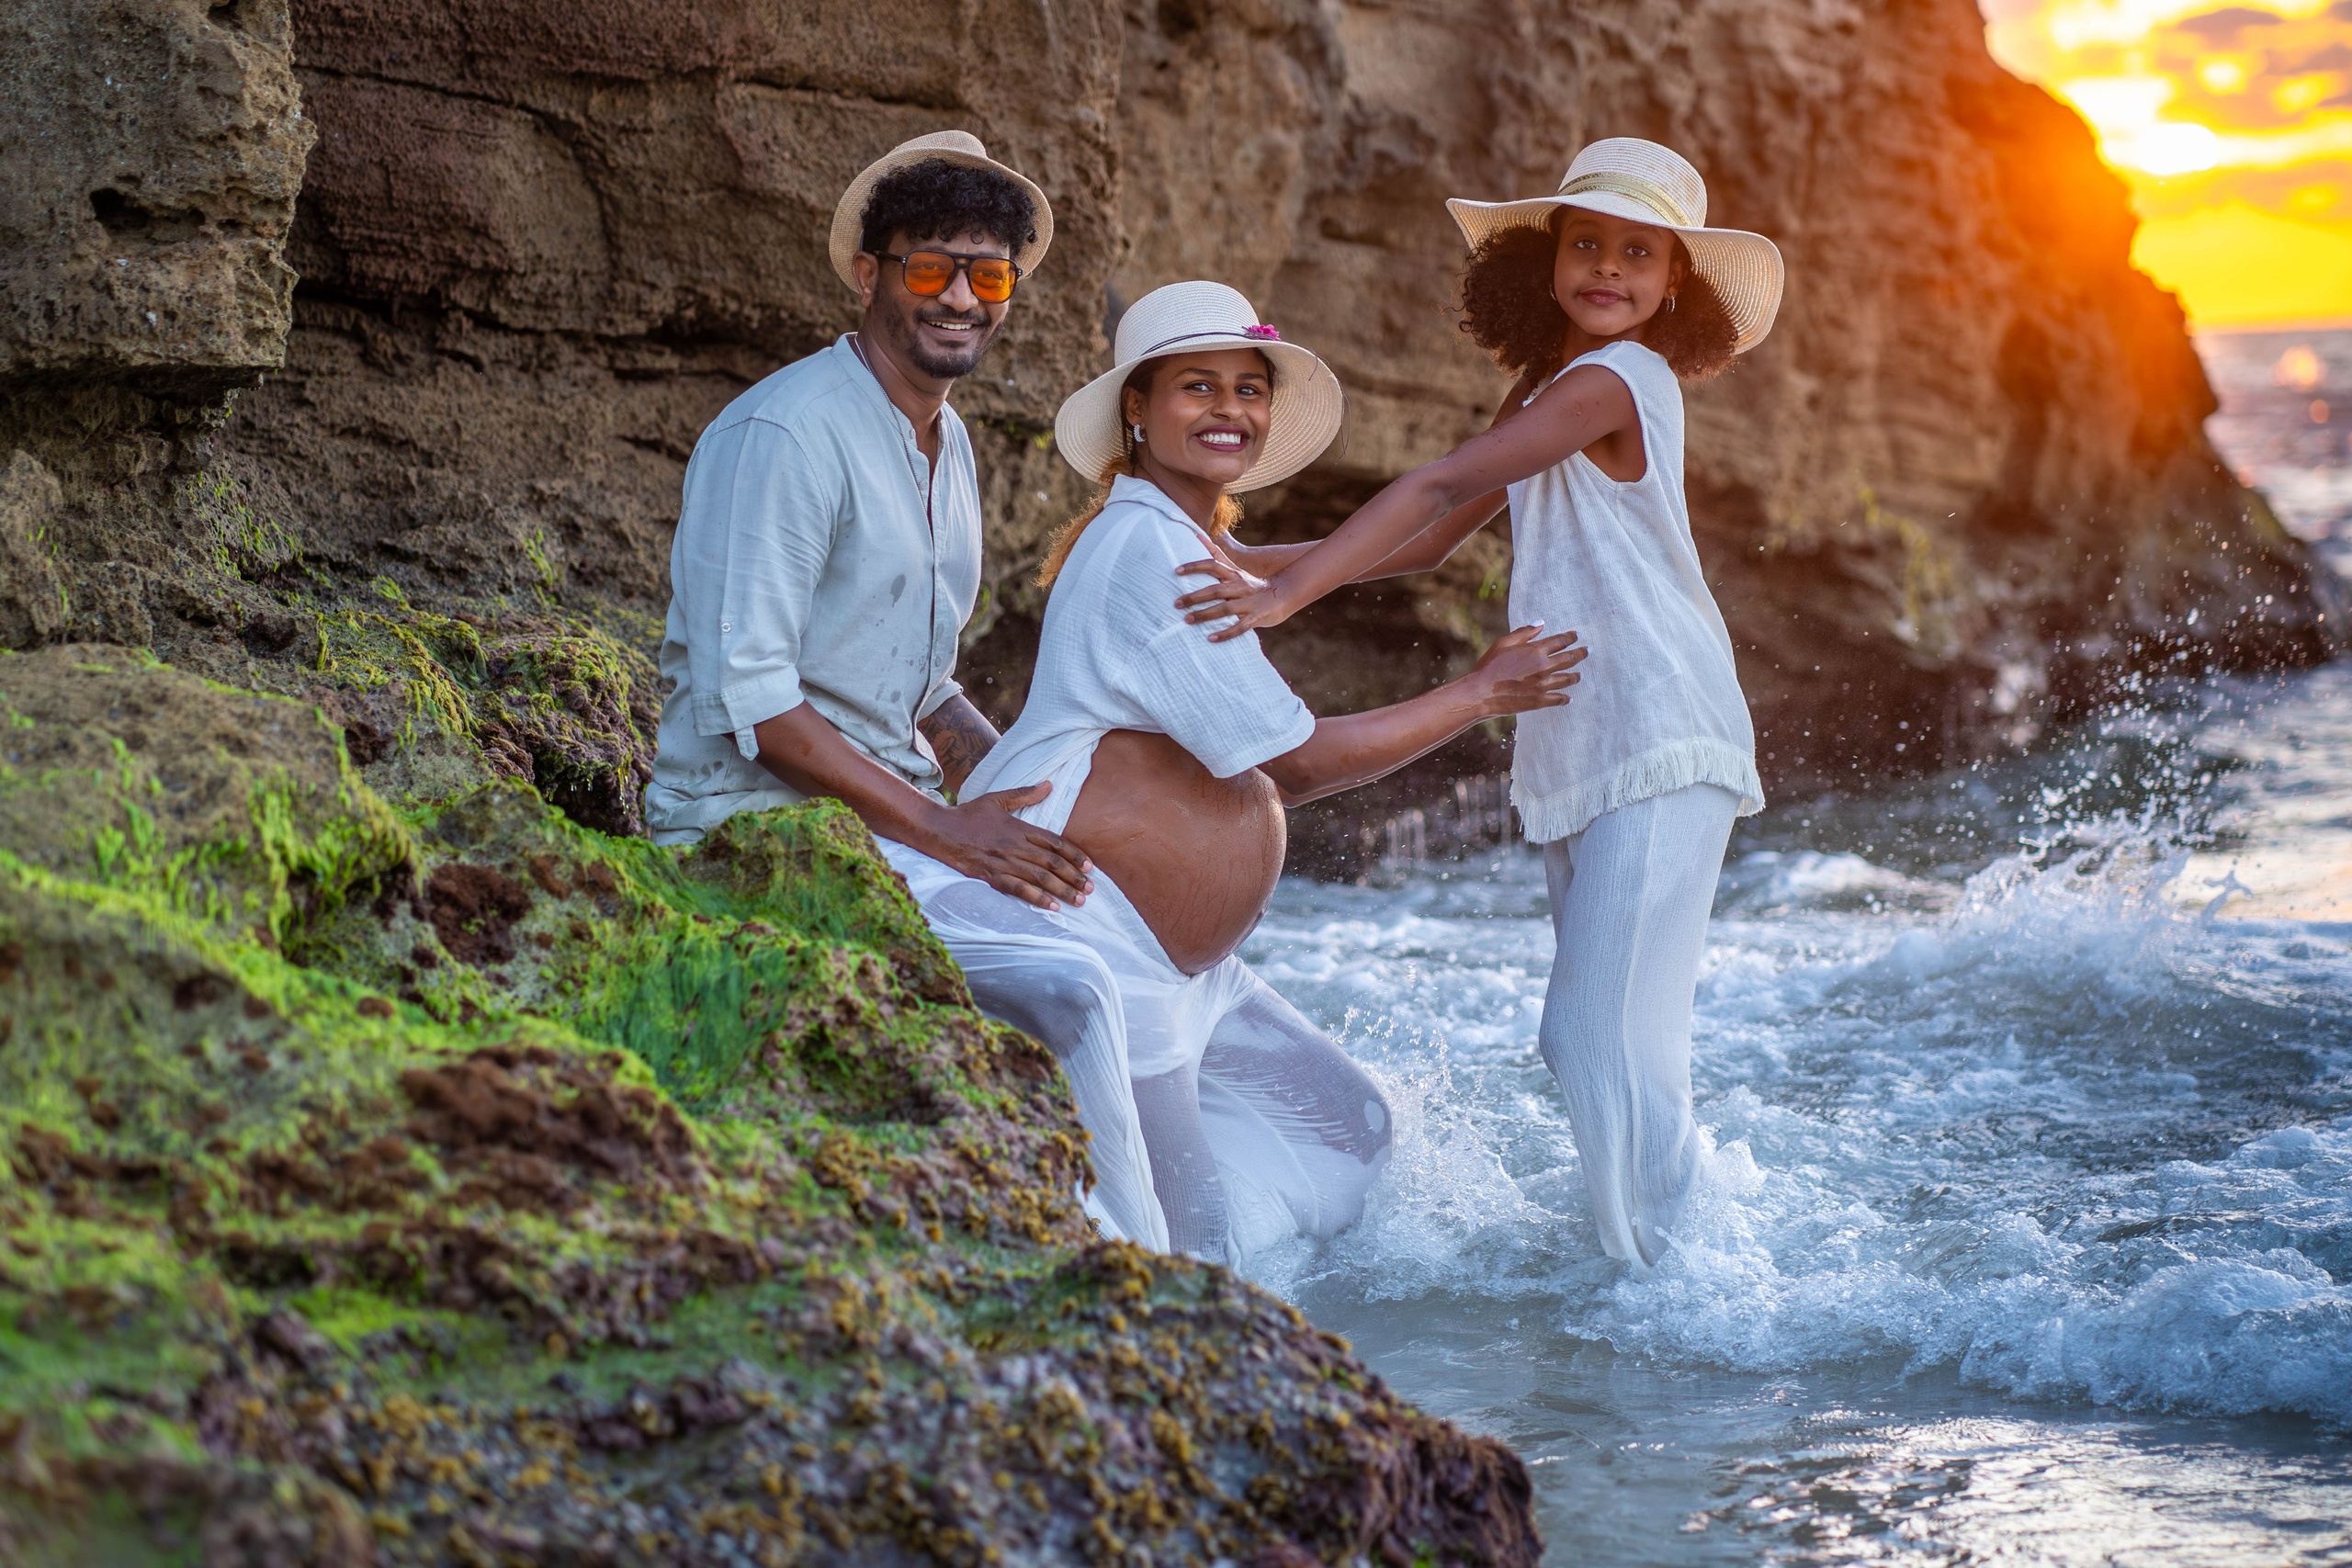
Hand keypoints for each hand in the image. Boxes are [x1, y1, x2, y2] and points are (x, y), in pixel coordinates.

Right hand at [930, 782, 1094, 909]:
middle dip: (1074, 876)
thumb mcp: (997, 799)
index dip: (1074, 855)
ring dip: (1062, 890)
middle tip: (1091, 888)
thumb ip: (1025, 794)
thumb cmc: (968, 814)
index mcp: (1019, 827)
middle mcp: (1015, 845)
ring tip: (1079, 900)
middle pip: (1052, 863)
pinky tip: (1052, 907)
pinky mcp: (991, 876)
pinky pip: (1018, 890)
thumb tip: (1049, 783)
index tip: (1090, 866)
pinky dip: (1036, 899)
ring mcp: (1003, 862)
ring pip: (1039, 878)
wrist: (938, 830)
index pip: (1054, 842)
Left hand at [1174, 557, 1298, 642]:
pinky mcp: (1257, 618)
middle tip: (1176, 603)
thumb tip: (1197, 535)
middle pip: (1215, 590)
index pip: (1213, 565)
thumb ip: (1217, 554)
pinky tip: (1210, 638)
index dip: (1195, 567)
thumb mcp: (1235, 569)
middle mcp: (1241, 587)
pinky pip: (1240, 627)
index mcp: (1234, 574)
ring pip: (1225, 609)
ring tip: (1187, 620)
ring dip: (1205, 615)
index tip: (1176, 571)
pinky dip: (1225, 633)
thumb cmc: (1252, 584)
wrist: (1285, 594)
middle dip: (1195, 597)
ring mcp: (1249, 603)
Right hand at [1463, 624, 1584, 716]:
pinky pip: (1558, 699)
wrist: (1481, 693)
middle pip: (1569, 659)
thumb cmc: (1489, 666)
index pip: (1559, 641)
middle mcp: (1543, 667)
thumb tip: (1541, 623)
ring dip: (1575, 676)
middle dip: (1581, 653)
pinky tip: (1569, 698)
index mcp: (1535, 650)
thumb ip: (1524, 632)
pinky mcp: (1539, 700)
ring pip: (1567, 679)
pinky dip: (1565, 698)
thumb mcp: (1503, 643)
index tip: (1575, 635)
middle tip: (1588, 650)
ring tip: (1579, 675)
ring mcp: (1543, 685)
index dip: (1570, 637)